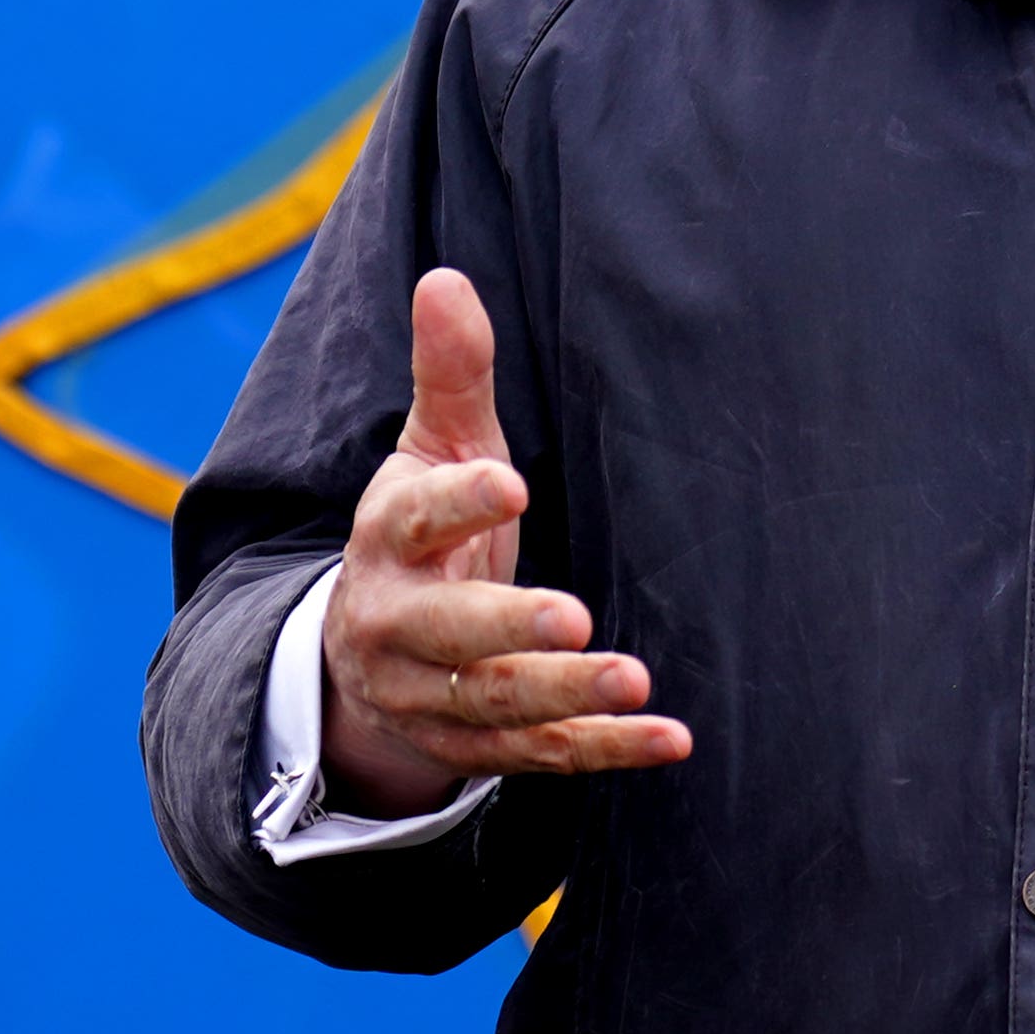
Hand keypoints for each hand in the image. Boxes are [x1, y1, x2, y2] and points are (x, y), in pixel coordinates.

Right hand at [318, 268, 688, 818]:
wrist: (363, 656)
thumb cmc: (421, 525)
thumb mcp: (429, 447)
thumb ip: (451, 373)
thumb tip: (445, 277)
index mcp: (386, 538)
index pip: (416, 519)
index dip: (460, 505)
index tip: (512, 487)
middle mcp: (396, 625)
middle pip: (449, 634)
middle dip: (509, 628)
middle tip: (576, 617)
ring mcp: (429, 697)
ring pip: (495, 704)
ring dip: (565, 696)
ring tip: (637, 681)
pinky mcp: (470, 750)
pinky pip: (539, 756)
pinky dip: (603, 751)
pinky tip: (670, 739)